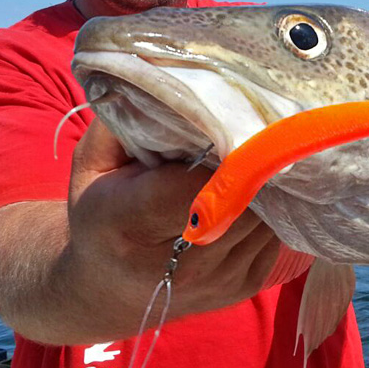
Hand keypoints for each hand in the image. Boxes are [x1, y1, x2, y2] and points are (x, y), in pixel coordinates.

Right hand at [67, 119, 282, 327]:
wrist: (108, 289)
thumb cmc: (100, 213)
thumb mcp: (92, 162)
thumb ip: (126, 121)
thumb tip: (173, 79)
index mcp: (130, 225)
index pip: (196, 183)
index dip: (222, 150)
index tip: (230, 120)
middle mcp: (180, 263)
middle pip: (242, 198)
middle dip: (250, 161)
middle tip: (253, 128)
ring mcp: (219, 280)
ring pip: (268, 214)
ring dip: (266, 183)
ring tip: (254, 156)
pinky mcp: (247, 286)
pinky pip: (276, 231)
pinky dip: (271, 207)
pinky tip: (253, 190)